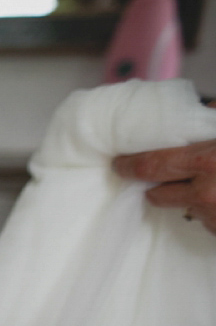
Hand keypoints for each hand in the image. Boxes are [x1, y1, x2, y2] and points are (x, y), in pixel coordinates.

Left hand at [112, 103, 215, 235]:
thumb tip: (206, 106)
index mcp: (208, 161)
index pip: (152, 165)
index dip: (131, 164)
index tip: (118, 163)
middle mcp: (206, 192)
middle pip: (157, 194)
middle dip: (150, 187)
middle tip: (141, 179)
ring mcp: (213, 216)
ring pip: (182, 207)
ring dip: (185, 197)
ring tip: (201, 184)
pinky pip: (203, 219)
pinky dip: (206, 209)